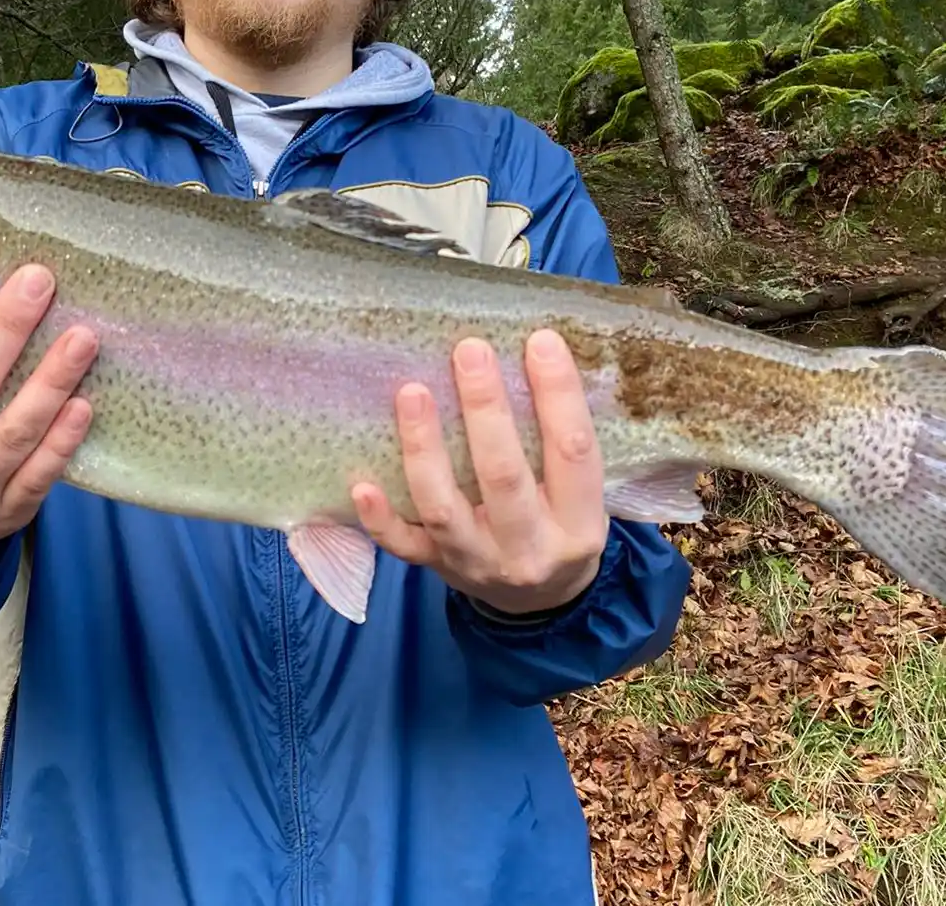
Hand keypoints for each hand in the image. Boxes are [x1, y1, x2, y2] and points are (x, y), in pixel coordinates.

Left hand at [352, 329, 607, 617]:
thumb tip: (541, 349)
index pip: (573, 452)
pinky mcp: (437, 567)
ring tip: (412, 391)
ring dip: (424, 447)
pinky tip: (361, 483)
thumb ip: (563, 440)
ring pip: (444, 507)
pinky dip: (380, 518)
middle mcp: (529, 546)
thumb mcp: (584, 495)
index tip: (540, 340)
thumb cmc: (559, 523)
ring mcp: (478, 560)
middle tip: (469, 349)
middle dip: (485, 409)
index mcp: (579, 523)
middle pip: (503, 476)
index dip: (558, 395)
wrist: (540, 605)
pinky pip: (403, 546)